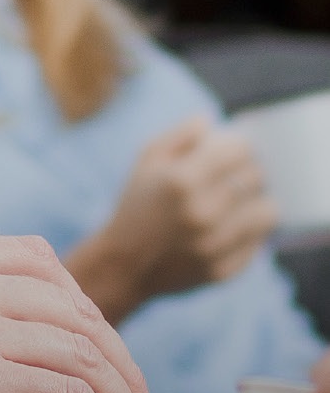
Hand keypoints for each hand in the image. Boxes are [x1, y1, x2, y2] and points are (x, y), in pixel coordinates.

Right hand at [67, 118, 275, 323]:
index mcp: (182, 180)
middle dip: (249, 171)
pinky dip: (252, 230)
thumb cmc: (137, 204)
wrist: (125, 264)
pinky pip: (259, 242)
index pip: (240, 150)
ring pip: (267, 211)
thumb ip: (181, 135)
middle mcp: (202, 213)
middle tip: (237, 174)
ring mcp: (215, 245)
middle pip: (255, 178)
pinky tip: (234, 225)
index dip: (240, 146)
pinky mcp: (224, 270)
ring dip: (257, 200)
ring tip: (243, 199)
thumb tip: (211, 121)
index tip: (235, 150)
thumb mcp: (147, 160)